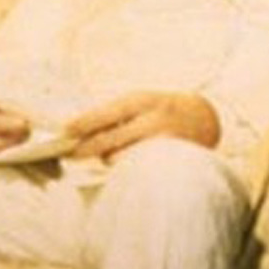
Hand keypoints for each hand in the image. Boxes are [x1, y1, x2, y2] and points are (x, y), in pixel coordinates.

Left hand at [65, 91, 219, 160]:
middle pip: (111, 139)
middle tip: (70, 153)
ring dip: (109, 158)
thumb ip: (115, 114)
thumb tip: (77, 131)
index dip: (84, 123)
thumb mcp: (141, 101)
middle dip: (86, 148)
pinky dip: (125, 166)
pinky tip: (127, 161)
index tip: (65, 131)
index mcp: (144, 101)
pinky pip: (135, 168)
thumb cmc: (162, 109)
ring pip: (121, 158)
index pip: (109, 112)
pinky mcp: (168, 160)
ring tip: (111, 153)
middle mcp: (154, 120)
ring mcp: (163, 142)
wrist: (203, 119)